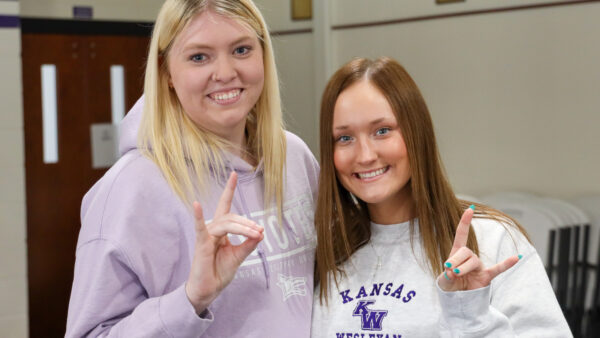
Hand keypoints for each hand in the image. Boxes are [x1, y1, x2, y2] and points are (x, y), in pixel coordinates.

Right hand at [185, 172, 263, 313]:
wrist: (209, 289)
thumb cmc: (220, 272)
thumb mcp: (239, 256)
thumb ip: (248, 244)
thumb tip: (261, 233)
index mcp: (221, 230)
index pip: (226, 207)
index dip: (229, 190)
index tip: (234, 174)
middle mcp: (213, 229)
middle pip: (232, 218)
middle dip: (248, 223)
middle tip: (260, 231)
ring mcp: (206, 235)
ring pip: (227, 223)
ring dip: (243, 228)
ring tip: (256, 234)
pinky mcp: (201, 244)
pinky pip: (200, 228)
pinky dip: (198, 216)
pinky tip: (196, 205)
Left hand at [437, 206, 519, 291]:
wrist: (458, 299)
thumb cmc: (449, 286)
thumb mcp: (443, 281)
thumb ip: (445, 276)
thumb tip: (452, 271)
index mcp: (457, 253)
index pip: (462, 235)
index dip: (465, 222)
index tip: (470, 209)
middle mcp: (470, 257)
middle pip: (465, 251)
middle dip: (456, 260)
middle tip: (450, 270)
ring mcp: (479, 266)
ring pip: (474, 261)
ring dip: (464, 268)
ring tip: (456, 275)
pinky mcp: (486, 276)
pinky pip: (498, 269)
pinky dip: (507, 264)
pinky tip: (517, 257)